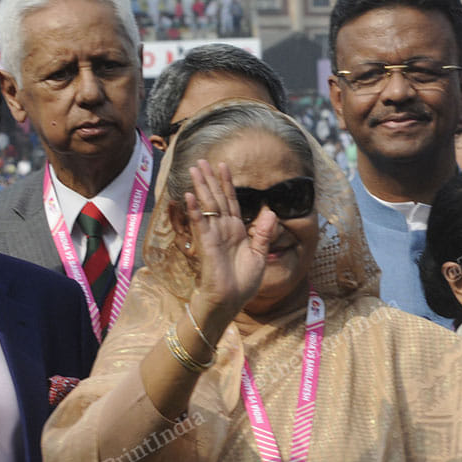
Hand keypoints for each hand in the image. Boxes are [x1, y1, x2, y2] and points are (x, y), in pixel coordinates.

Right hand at [184, 159, 276, 316]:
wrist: (230, 301)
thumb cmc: (243, 282)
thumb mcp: (259, 256)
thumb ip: (263, 234)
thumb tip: (271, 213)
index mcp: (237, 230)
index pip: (231, 201)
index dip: (227, 183)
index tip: (222, 166)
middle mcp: (224, 229)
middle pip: (216, 198)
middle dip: (210, 179)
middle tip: (201, 160)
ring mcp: (214, 235)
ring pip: (207, 206)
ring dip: (201, 187)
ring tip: (194, 169)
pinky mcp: (206, 245)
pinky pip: (200, 224)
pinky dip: (195, 210)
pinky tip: (190, 195)